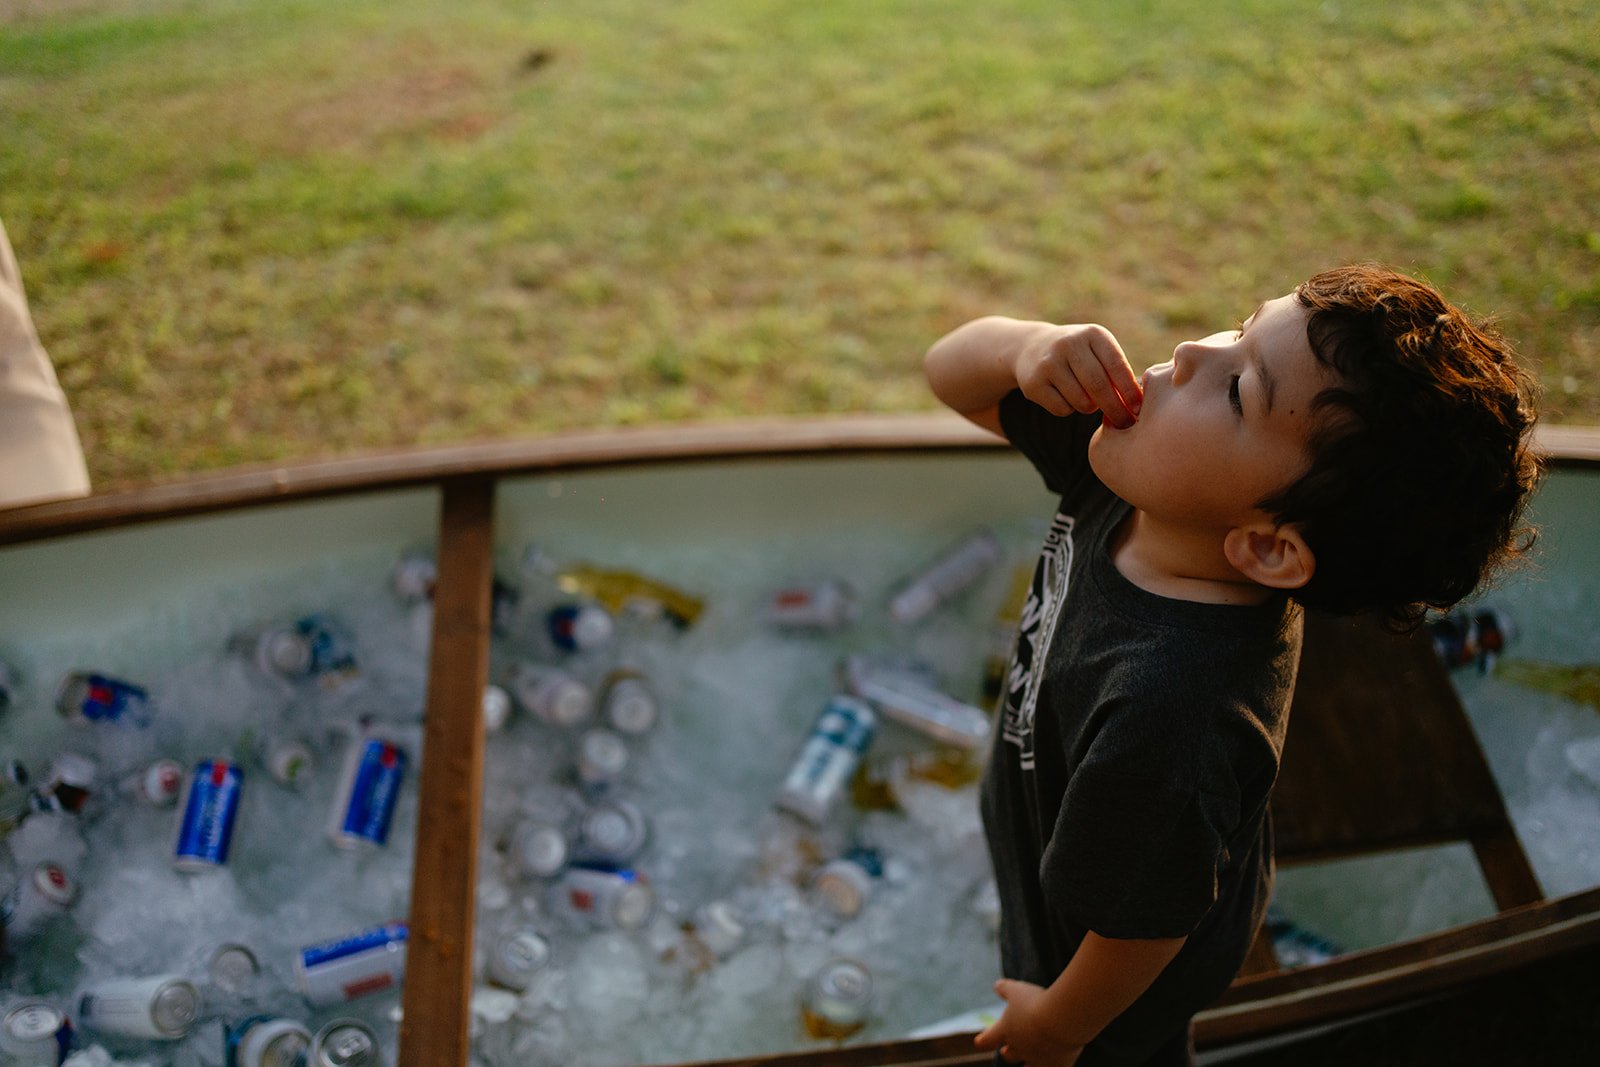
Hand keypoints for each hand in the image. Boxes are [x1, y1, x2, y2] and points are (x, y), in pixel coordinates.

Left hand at [973, 978, 1085, 1065]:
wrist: (1061, 1021)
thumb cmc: (1036, 1003)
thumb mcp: (1017, 990)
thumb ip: (1005, 989)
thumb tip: (996, 986)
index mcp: (1005, 1030)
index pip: (987, 1040)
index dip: (983, 1041)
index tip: (979, 1041)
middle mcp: (1019, 1048)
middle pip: (1008, 1055)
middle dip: (1008, 1052)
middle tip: (1006, 1050)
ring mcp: (1037, 1059)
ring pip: (1027, 1066)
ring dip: (1028, 1061)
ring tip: (1030, 1058)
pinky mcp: (1056, 1065)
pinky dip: (1049, 1065)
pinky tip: (1054, 1061)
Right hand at [1013, 323, 1140, 428]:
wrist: (1032, 347)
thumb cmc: (1079, 355)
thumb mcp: (1098, 351)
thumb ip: (1117, 372)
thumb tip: (1137, 405)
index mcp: (1092, 334)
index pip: (1116, 366)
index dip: (1129, 391)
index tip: (1138, 409)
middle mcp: (1069, 344)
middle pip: (1099, 386)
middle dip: (1115, 409)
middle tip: (1125, 423)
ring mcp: (1049, 363)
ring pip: (1081, 402)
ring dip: (1090, 408)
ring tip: (1088, 399)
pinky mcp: (1033, 383)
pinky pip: (1062, 409)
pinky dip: (1070, 410)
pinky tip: (1066, 397)